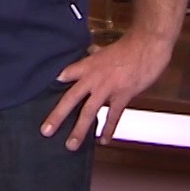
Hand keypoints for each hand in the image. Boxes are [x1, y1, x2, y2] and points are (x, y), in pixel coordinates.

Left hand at [40, 32, 171, 149]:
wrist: (146, 46)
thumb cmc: (128, 46)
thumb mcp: (106, 49)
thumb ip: (96, 54)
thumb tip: (91, 52)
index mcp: (87, 64)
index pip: (66, 74)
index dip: (55, 83)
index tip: (43, 93)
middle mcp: (93, 78)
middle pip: (71, 99)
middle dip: (57, 116)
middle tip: (46, 131)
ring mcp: (106, 88)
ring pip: (89, 112)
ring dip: (79, 130)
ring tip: (71, 145)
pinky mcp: (122, 96)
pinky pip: (113, 116)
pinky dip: (109, 130)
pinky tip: (104, 140)